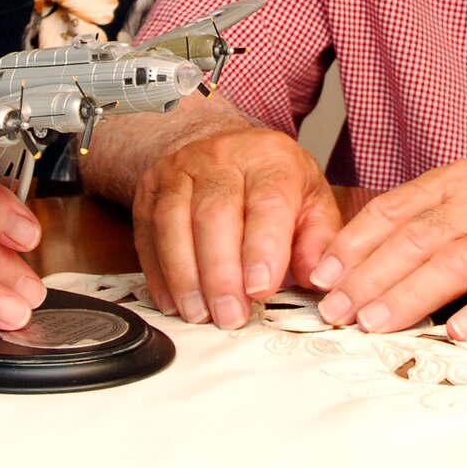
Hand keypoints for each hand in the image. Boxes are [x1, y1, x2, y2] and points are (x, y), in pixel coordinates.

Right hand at [131, 127, 340, 328]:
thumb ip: (318, 241)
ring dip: (185, 276)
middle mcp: (221, 157)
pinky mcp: (150, 191)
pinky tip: (174, 303)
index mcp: (270, 159)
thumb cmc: (274, 184)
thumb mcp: (311, 202)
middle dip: (220, 273)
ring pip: (173, 222)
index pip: (267, 201)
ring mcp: (179, 171)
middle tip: (230, 316)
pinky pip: (148, 233)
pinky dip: (158, 274)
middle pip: (214, 214)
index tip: (261, 289)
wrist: (226, 152)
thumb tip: (318, 279)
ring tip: (200, 315)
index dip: (263, 248)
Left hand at [309, 156, 466, 340]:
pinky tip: (461, 331)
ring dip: (414, 294)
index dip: (354, 246)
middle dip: (371, 276)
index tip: (321, 278)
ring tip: (377, 323)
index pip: (395, 212)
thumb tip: (355, 267)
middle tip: (337, 312)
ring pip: (461, 260)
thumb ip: (425, 226)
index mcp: (460, 182)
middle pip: (420, 237)